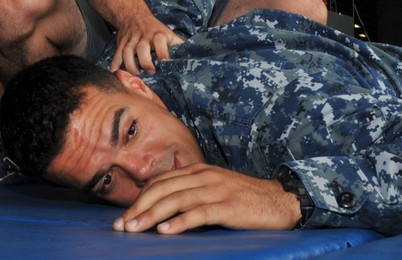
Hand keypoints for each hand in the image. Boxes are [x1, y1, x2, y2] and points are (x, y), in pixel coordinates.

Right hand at [110, 14, 183, 73]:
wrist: (133, 14)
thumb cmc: (155, 29)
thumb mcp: (169, 34)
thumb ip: (179, 45)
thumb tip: (194, 58)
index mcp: (158, 34)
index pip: (160, 41)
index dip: (163, 53)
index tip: (165, 63)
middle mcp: (144, 37)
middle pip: (142, 48)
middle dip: (145, 62)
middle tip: (150, 73)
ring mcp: (131, 40)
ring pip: (127, 52)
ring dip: (130, 65)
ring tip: (134, 76)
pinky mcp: (121, 43)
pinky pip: (117, 53)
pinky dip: (115, 62)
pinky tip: (114, 71)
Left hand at [113, 164, 298, 233]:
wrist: (280, 199)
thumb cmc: (244, 198)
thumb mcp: (214, 188)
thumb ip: (190, 192)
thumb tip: (161, 206)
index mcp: (197, 170)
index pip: (160, 181)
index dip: (139, 198)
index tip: (123, 215)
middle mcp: (204, 176)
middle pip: (163, 189)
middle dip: (139, 207)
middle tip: (122, 226)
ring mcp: (216, 190)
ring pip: (176, 200)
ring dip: (152, 215)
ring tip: (135, 228)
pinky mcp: (229, 206)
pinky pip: (200, 213)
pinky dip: (180, 222)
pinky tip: (166, 231)